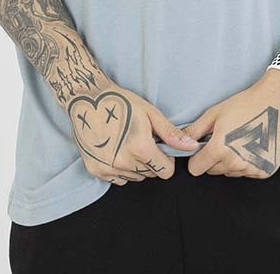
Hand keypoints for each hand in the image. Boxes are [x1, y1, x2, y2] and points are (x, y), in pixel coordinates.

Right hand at [66, 77, 200, 184]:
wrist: (87, 99)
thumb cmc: (120, 102)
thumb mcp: (150, 113)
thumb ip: (171, 134)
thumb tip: (192, 146)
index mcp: (140, 148)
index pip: (165, 172)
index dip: (166, 158)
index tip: (158, 146)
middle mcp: (123, 162)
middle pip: (150, 174)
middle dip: (150, 160)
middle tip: (140, 139)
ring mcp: (108, 168)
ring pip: (134, 177)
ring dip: (135, 165)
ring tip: (126, 142)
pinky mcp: (96, 171)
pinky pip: (118, 178)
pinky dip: (120, 168)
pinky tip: (114, 148)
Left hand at [182, 70, 279, 177]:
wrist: (278, 101)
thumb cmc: (246, 103)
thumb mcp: (216, 112)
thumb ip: (196, 130)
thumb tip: (180, 141)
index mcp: (219, 149)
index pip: (196, 169)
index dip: (197, 159)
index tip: (203, 149)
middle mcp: (235, 163)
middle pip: (214, 170)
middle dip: (215, 158)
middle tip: (226, 138)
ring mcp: (251, 169)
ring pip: (231, 172)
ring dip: (232, 161)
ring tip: (242, 139)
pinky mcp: (265, 171)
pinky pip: (248, 173)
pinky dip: (248, 163)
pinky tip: (254, 145)